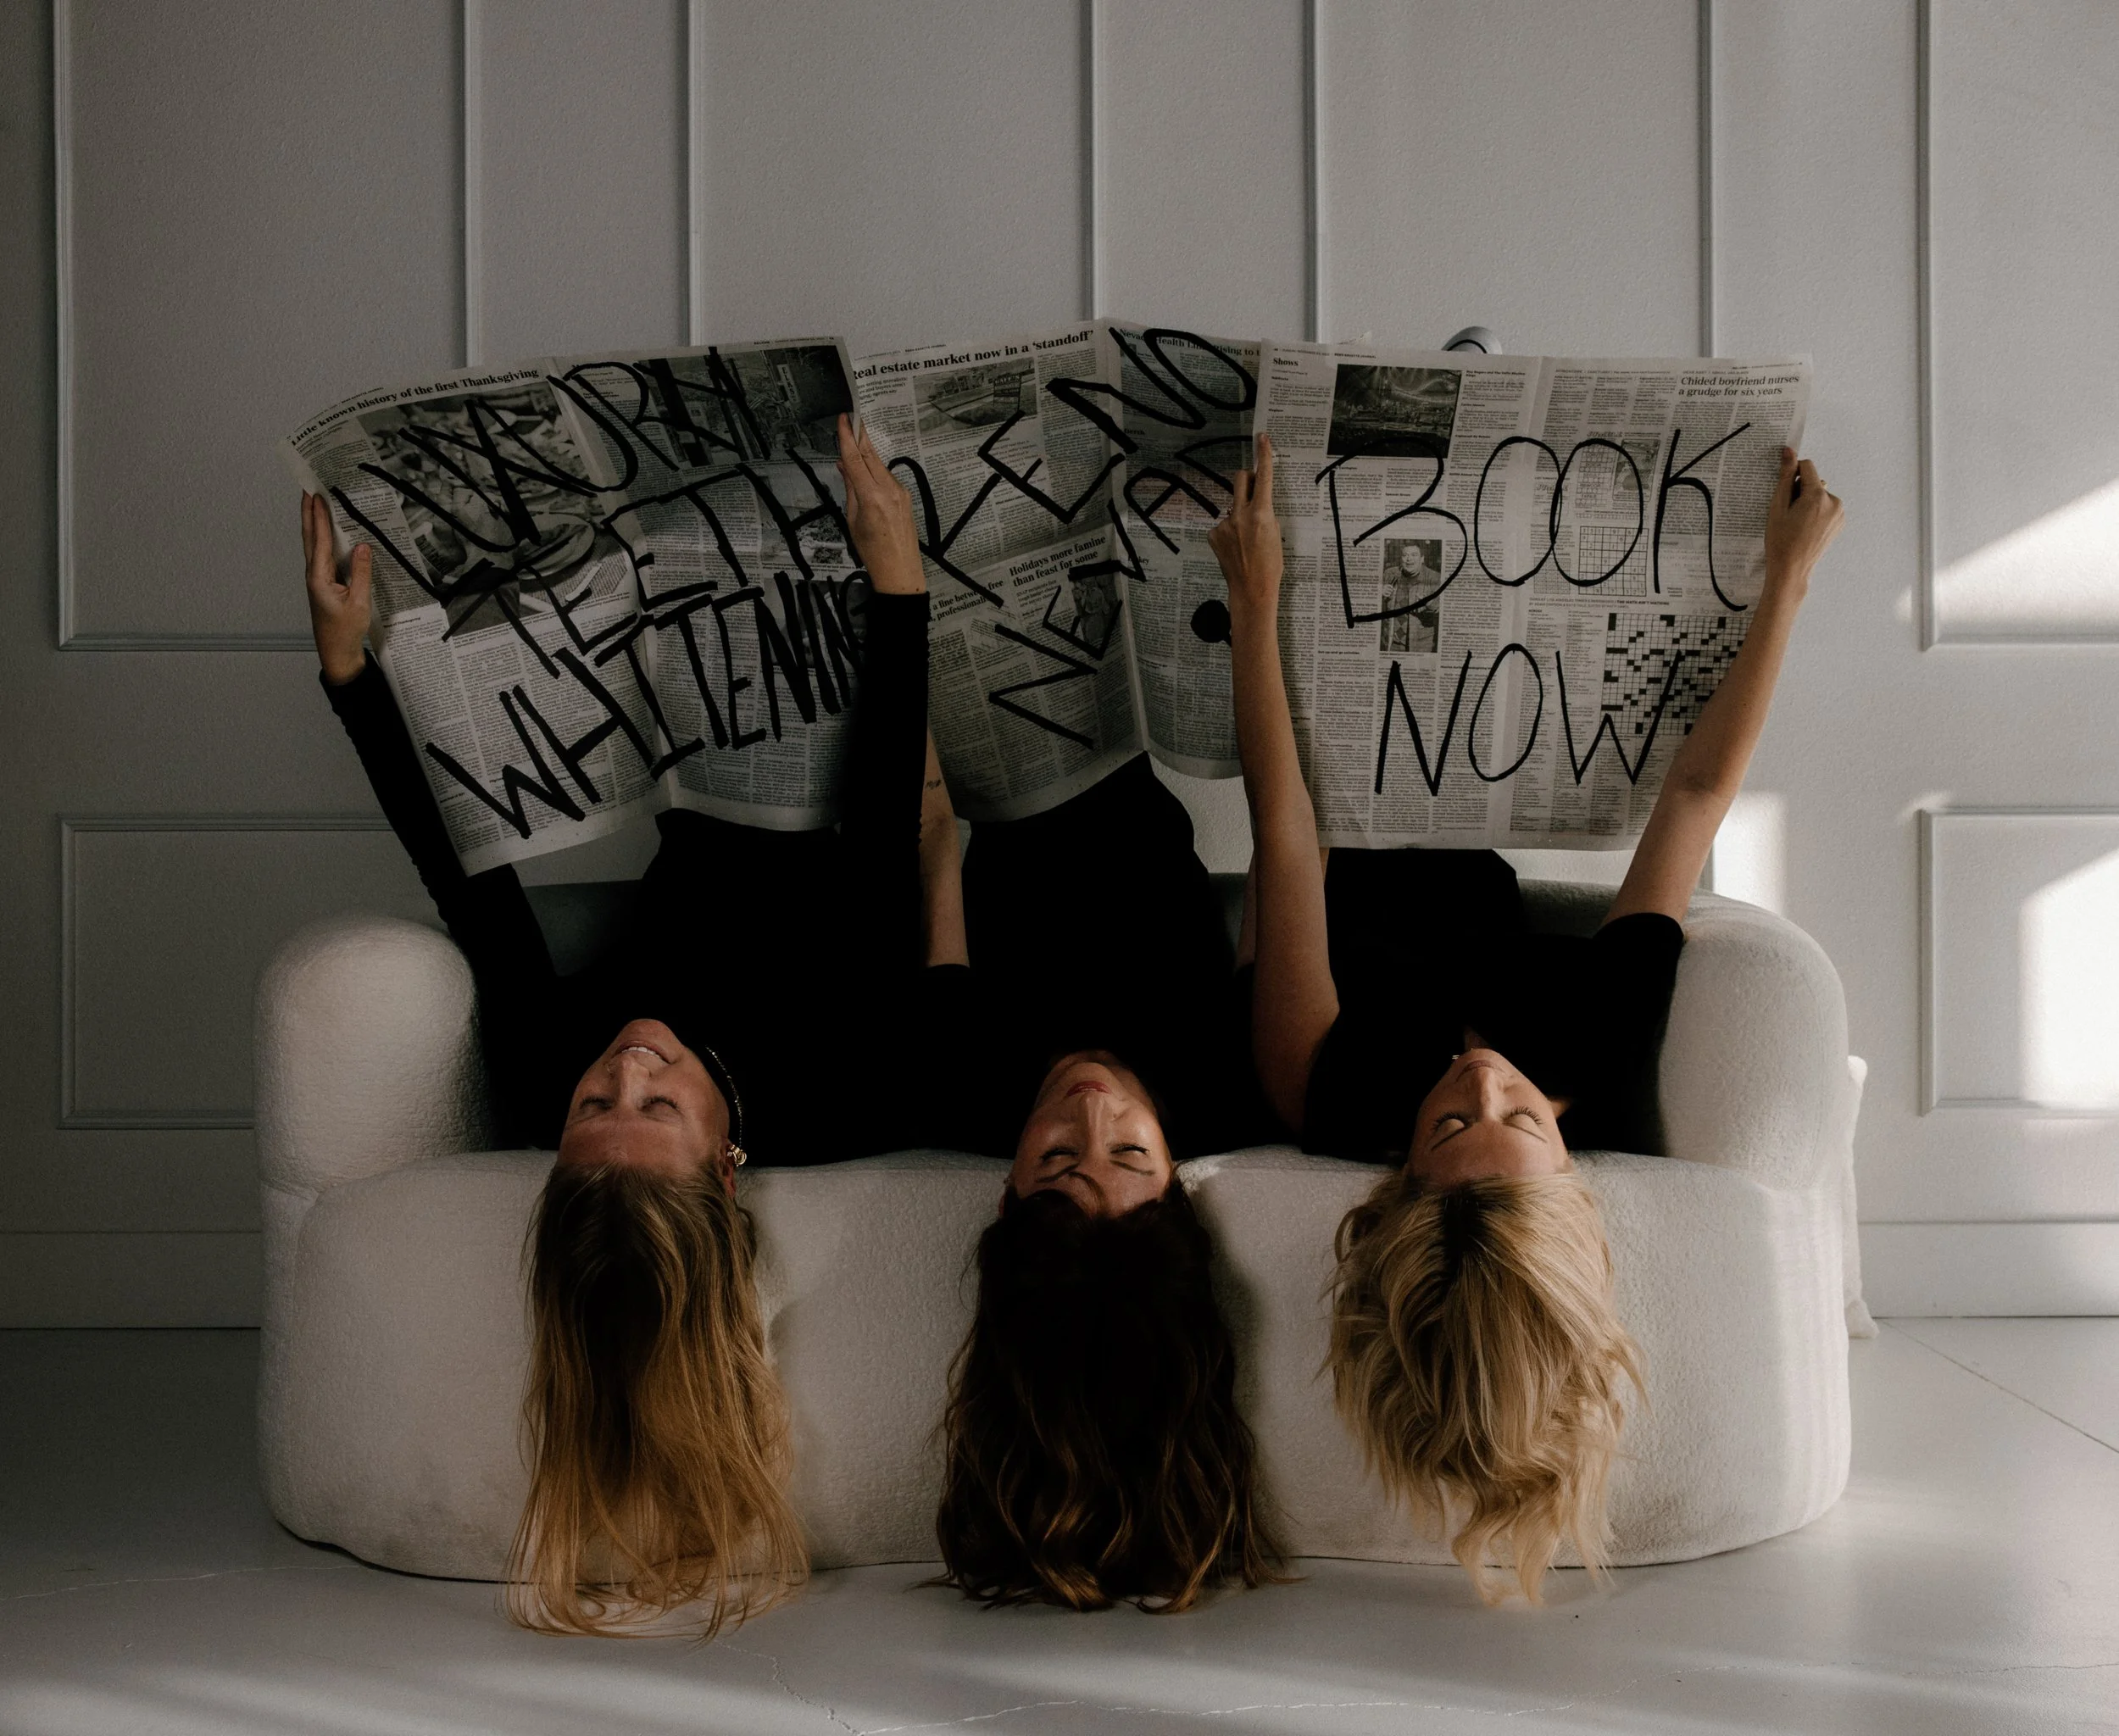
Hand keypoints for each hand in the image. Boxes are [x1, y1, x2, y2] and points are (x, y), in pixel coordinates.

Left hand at [302, 491, 371, 684]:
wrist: (336, 652)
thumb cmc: (346, 631)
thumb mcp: (359, 602)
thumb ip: (361, 573)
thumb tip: (362, 546)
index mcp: (320, 577)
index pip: (320, 540)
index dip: (318, 516)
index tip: (316, 495)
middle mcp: (314, 574)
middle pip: (309, 537)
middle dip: (308, 513)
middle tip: (308, 490)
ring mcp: (317, 578)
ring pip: (313, 545)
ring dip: (313, 523)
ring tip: (314, 503)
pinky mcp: (323, 583)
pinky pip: (322, 555)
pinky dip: (322, 538)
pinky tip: (328, 532)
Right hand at [837, 413, 924, 595]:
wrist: (900, 570)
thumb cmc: (872, 551)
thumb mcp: (853, 520)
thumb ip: (850, 489)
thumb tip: (844, 465)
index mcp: (871, 497)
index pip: (855, 460)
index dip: (847, 438)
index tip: (844, 419)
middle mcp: (888, 490)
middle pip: (870, 456)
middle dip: (860, 435)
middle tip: (852, 416)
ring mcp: (900, 492)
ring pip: (879, 465)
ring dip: (866, 452)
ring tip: (855, 440)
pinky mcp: (905, 497)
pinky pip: (887, 477)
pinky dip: (875, 469)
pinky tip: (866, 470)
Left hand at [1208, 432, 1283, 615]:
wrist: (1251, 590)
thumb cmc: (1271, 565)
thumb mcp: (1277, 535)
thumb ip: (1267, 514)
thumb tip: (1259, 502)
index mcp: (1262, 514)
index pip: (1264, 477)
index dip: (1263, 454)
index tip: (1262, 437)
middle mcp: (1241, 515)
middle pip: (1240, 479)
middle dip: (1247, 479)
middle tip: (1254, 491)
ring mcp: (1224, 525)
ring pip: (1233, 506)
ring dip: (1240, 514)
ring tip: (1246, 540)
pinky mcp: (1213, 535)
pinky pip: (1223, 524)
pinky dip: (1229, 532)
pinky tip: (1235, 548)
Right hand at [1762, 446, 1843, 600]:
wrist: (1791, 569)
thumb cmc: (1781, 541)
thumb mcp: (1778, 506)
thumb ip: (1786, 477)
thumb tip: (1789, 452)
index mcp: (1818, 496)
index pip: (1808, 467)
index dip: (1794, 474)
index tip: (1784, 489)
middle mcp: (1834, 502)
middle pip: (1815, 483)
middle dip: (1800, 492)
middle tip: (1788, 513)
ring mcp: (1839, 513)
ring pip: (1820, 495)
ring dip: (1808, 502)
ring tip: (1796, 523)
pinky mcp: (1840, 522)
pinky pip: (1826, 507)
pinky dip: (1816, 512)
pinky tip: (1805, 527)